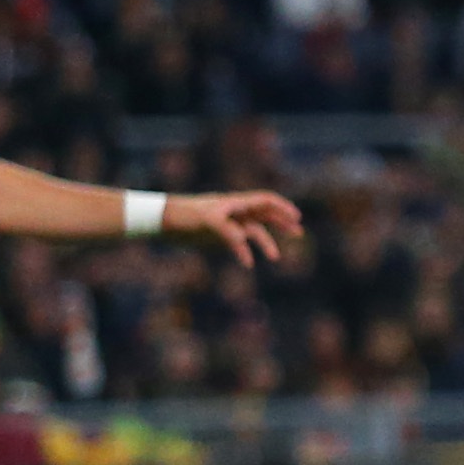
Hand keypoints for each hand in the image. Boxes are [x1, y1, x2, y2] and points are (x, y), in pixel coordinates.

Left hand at [165, 190, 305, 264]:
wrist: (165, 221)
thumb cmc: (185, 215)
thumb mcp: (206, 220)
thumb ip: (226, 230)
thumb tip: (244, 240)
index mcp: (235, 202)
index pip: (265, 201)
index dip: (282, 208)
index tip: (296, 218)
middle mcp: (235, 211)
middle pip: (265, 214)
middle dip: (282, 223)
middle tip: (298, 232)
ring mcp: (228, 224)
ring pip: (254, 231)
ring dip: (266, 243)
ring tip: (275, 257)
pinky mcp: (220, 236)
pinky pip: (239, 244)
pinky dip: (246, 252)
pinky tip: (248, 263)